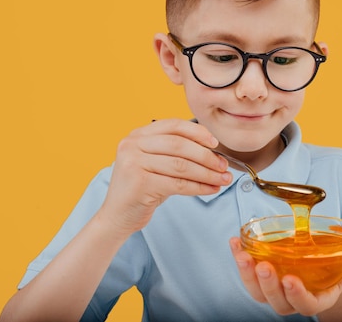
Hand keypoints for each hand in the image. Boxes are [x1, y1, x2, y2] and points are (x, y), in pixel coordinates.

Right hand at [98, 119, 231, 236]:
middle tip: (223, 166)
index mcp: (137, 135)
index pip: (173, 125)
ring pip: (181, 165)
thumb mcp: (155, 163)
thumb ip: (176, 153)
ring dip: (207, 173)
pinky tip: (210, 189)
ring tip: (223, 179)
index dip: (197, 132)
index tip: (215, 143)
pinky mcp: (140, 184)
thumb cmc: (142, 189)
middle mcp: (132, 145)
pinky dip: (199, 187)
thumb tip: (214, 153)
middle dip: (206, 156)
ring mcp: (134, 163)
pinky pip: (178, 184)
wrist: (117, 216)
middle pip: (179, 145)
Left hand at [229, 237, 341, 315]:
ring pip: (259, 292)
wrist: (327, 258)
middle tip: (263, 266)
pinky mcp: (263, 276)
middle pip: (279, 303)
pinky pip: (248, 275)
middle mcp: (296, 298)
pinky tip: (236, 243)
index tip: (290, 279)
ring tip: (243, 253)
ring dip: (247, 275)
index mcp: (320, 297)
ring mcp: (277, 289)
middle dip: (269, 286)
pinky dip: (239, 259)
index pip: (308, 305)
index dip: (298, 296)